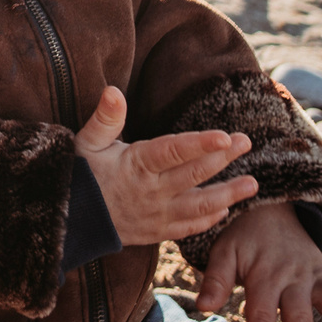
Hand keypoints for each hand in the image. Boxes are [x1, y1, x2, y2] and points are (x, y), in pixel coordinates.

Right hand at [74, 85, 256, 246]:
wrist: (68, 220)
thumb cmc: (78, 175)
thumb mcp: (87, 142)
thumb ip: (105, 118)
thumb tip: (113, 90)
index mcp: (135, 165)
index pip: (173, 152)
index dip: (200, 144)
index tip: (226, 136)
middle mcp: (151, 191)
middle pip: (194, 174)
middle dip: (224, 157)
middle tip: (247, 142)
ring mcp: (156, 214)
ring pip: (199, 205)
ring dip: (228, 194)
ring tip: (253, 184)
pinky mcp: (157, 231)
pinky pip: (189, 227)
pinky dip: (209, 219)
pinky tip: (226, 210)